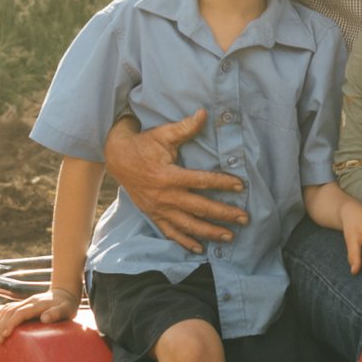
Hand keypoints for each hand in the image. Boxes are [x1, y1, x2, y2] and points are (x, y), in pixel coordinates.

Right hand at [0, 287, 69, 341]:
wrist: (65, 293)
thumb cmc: (67, 305)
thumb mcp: (66, 310)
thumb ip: (57, 313)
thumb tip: (44, 318)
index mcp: (38, 304)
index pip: (20, 312)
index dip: (11, 322)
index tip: (6, 334)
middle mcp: (29, 302)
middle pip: (10, 311)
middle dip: (2, 325)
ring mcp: (25, 302)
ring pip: (7, 309)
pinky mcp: (23, 304)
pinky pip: (8, 307)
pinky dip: (0, 315)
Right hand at [107, 111, 246, 249]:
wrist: (117, 158)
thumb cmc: (143, 144)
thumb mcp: (163, 134)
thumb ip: (185, 128)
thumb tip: (204, 113)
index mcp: (168, 176)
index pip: (201, 181)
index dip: (222, 183)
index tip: (240, 185)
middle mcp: (164, 196)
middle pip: (199, 208)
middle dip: (223, 214)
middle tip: (244, 218)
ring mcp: (158, 208)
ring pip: (188, 224)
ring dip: (209, 232)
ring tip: (229, 236)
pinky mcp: (153, 214)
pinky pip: (170, 232)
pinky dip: (185, 242)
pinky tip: (200, 248)